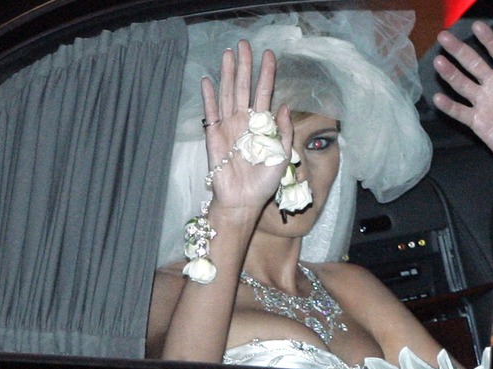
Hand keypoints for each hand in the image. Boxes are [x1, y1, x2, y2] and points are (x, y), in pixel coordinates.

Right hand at [201, 40, 291, 212]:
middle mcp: (244, 121)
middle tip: (244, 44)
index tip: (269, 54)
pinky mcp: (213, 136)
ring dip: (227, 74)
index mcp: (262, 125)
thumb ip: (283, 131)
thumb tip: (284, 106)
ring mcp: (228, 126)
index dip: (266, 74)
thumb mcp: (281, 156)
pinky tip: (208, 80)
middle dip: (244, 66)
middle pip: (243, 87)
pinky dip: (208, 97)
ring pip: (227, 94)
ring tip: (228, 54)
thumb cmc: (264, 182)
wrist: (242, 200)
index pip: (264, 92)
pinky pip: (210, 112)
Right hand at [432, 21, 492, 162]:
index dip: (489, 39)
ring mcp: (484, 103)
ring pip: (463, 85)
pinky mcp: (477, 122)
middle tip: (444, 38)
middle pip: (474, 64)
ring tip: (439, 62)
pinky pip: (460, 112)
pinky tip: (438, 97)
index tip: (477, 26)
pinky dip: (449, 106)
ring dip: (450, 73)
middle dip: (458, 50)